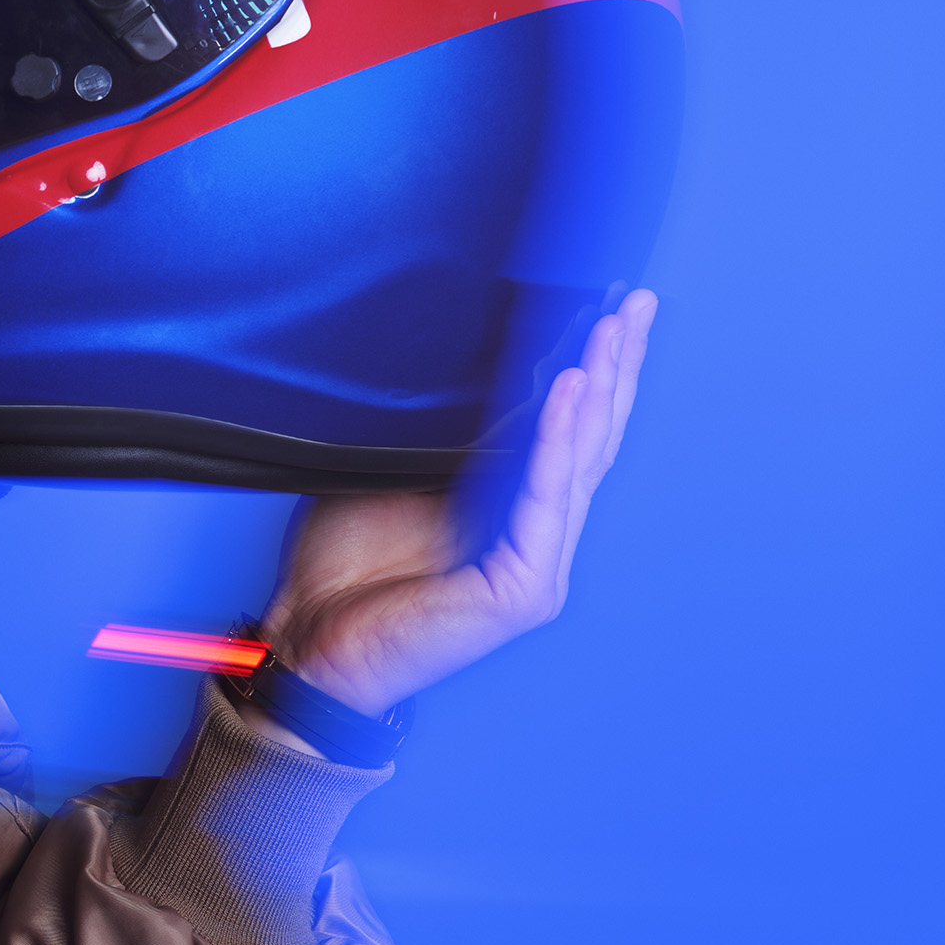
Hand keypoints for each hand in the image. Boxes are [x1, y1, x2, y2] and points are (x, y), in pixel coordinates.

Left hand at [267, 292, 654, 717]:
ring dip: (596, 389)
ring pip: (578, 462)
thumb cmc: (344, 569)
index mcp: (514, 507)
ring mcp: (538, 565)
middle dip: (615, 363)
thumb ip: (453, 432)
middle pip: (590, 437)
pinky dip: (553, 443)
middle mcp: (538, 534)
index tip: (607, 303)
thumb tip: (480, 361)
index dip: (590, 365)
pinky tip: (567, 392)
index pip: (567, 427)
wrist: (309, 643)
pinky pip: (542, 501)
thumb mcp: (400, 472)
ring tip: (609, 329)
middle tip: (634, 300)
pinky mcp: (522, 590)